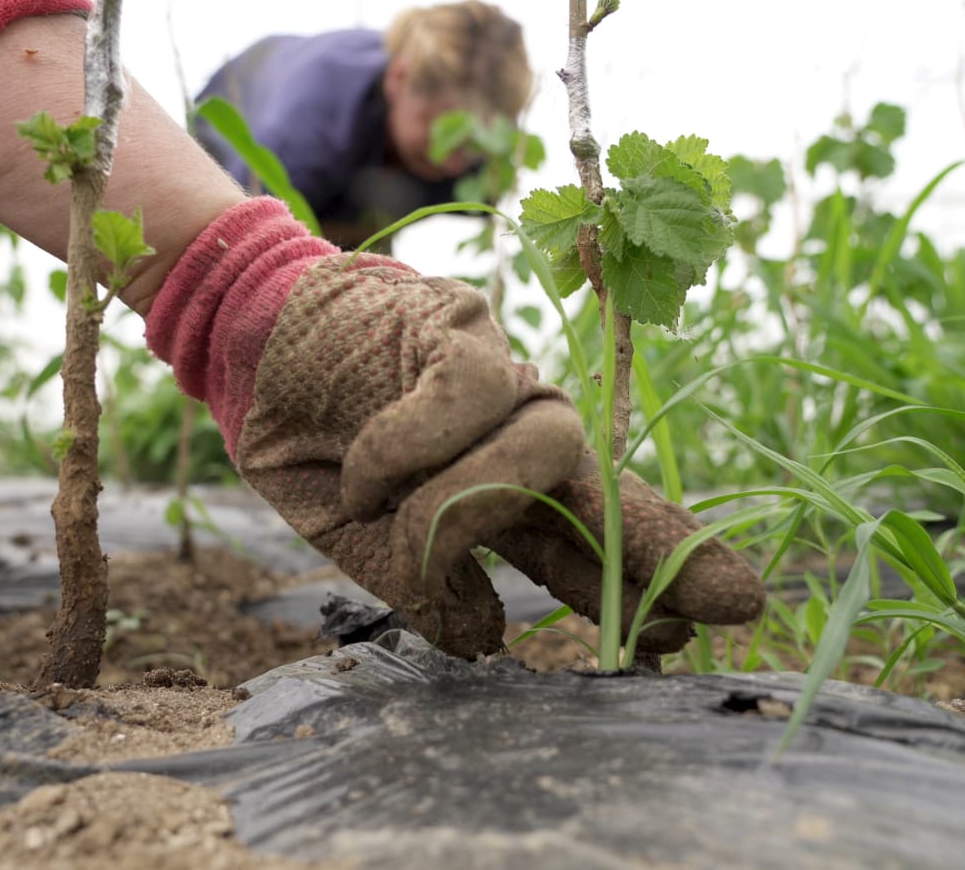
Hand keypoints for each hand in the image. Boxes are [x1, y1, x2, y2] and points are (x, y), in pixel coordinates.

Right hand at [148, 199, 764, 657]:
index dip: (648, 578)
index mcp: (506, 490)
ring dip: (469, 503)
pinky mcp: (459, 322)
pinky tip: (365, 472)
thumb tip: (491, 641)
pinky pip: (475, 389)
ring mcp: (497, 375)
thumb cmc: (311, 443)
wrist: (248, 346)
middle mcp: (517, 431)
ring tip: (391, 522)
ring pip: (548, 441)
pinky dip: (412, 442)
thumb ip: (427, 580)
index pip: (593, 537)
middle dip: (661, 548)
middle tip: (716, 608)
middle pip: (610, 485)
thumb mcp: (363, 535)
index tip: (694, 632)